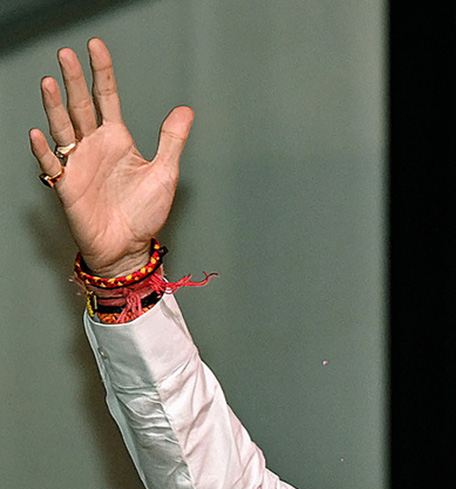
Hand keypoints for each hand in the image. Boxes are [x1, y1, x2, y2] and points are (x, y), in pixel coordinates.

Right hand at [28, 38, 193, 277]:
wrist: (129, 246)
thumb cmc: (144, 212)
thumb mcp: (165, 172)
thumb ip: (172, 140)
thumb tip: (185, 110)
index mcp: (117, 139)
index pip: (106, 97)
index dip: (101, 72)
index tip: (95, 46)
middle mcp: (94, 146)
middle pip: (80, 105)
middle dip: (74, 79)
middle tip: (65, 53)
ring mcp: (78, 163)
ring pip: (63, 127)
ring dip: (55, 106)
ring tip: (49, 82)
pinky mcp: (68, 186)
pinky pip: (53, 164)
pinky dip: (46, 150)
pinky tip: (40, 133)